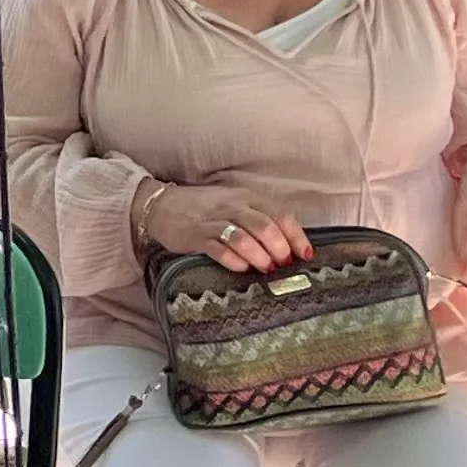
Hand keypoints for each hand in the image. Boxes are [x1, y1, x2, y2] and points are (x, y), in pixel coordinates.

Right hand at [135, 183, 310, 272]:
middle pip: (265, 226)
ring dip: (259, 256)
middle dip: (279, 249)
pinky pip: (218, 249)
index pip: (281, 215)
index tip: (306, 255)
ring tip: (265, 268)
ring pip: (244, 238)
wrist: (160, 206)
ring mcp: (213, 221)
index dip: (297, 237)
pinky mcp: (195, 236)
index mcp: (248, 198)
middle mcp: (233, 206)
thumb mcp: (235, 206)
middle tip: (283, 265)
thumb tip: (288, 246)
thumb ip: (259, 220)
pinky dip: (234, 260)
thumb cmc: (205, 210)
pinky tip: (240, 267)